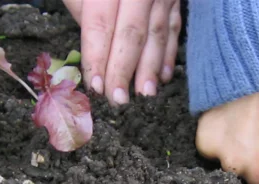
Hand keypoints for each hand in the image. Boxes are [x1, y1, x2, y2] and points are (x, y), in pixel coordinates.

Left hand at [63, 0, 180, 104]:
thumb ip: (82, 6)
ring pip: (158, 32)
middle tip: (118, 100)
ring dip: (151, 68)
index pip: (101, 23)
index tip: (95, 85)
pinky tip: (164, 75)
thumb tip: (93, 47)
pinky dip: (170, 52)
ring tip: (144, 94)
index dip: (97, 56)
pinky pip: (175, 26)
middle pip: (132, 32)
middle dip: (124, 68)